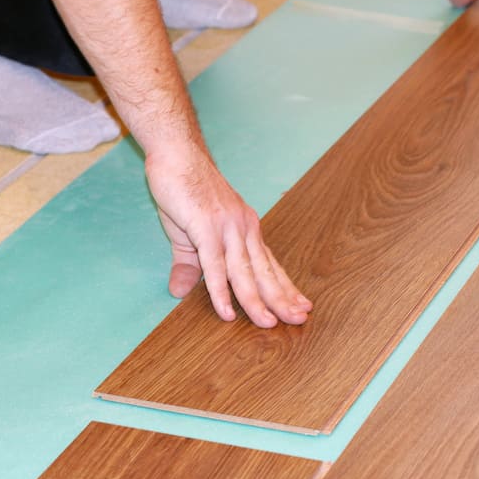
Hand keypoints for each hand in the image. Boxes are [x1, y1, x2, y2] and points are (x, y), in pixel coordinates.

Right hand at [145, 147, 311, 327]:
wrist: (176, 155)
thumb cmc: (185, 190)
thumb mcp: (188, 235)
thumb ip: (189, 265)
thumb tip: (178, 292)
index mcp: (246, 230)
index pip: (269, 264)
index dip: (285, 287)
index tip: (301, 305)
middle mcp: (244, 230)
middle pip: (265, 271)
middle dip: (282, 298)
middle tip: (299, 319)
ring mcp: (227, 228)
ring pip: (245, 272)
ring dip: (256, 301)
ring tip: (267, 323)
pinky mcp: (205, 228)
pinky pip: (215, 265)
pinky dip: (221, 291)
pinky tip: (228, 310)